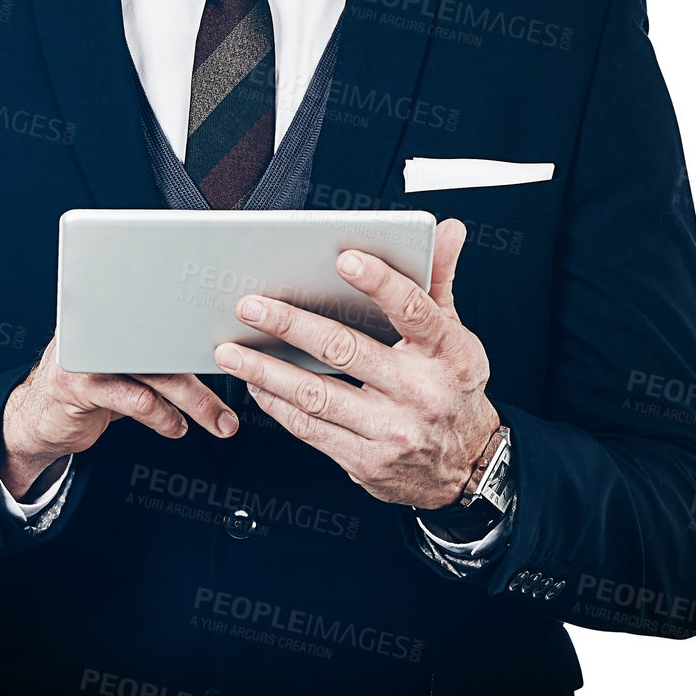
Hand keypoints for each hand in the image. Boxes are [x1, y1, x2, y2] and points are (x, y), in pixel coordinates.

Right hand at [0, 337, 239, 496]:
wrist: (36, 418)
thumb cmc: (91, 389)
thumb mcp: (126, 366)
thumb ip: (158, 354)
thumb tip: (223, 353)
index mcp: (118, 310)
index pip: (170, 313)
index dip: (205, 330)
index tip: (238, 350)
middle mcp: (102, 324)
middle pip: (169, 345)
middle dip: (207, 380)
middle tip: (232, 409)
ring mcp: (88, 352)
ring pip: (157, 374)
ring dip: (195, 403)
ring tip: (216, 422)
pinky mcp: (79, 383)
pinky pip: (135, 399)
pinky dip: (162, 417)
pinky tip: (175, 427)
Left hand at [212, 218, 499, 509]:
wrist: (465, 466)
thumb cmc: (451, 386)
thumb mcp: (456, 333)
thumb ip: (438, 279)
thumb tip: (447, 230)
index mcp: (447, 352)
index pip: (412, 309)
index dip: (379, 282)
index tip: (343, 258)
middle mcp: (421, 392)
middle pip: (346, 350)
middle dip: (290, 325)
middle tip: (249, 306)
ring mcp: (392, 430)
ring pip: (317, 395)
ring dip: (266, 372)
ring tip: (231, 352)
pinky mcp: (367, 460)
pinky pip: (312, 429)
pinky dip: (278, 405)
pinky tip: (257, 385)